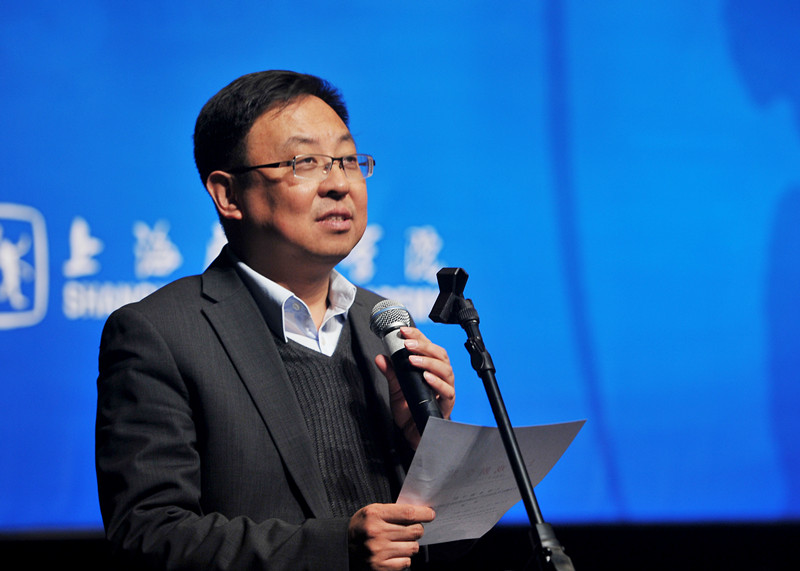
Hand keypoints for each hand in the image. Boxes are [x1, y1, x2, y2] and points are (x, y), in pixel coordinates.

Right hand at [348, 503, 434, 570]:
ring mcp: (379, 552)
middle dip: (417, 529)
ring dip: (411, 544)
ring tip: (400, 541)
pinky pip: (406, 562)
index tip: (430, 514)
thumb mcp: (373, 511)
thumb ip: (393, 511)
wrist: (342, 546)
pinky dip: (404, 557)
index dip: (424, 513)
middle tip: (412, 529)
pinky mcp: (380, 567)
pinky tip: (394, 552)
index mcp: (375, 515)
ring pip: (413, 547)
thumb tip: (419, 512)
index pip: (408, 513)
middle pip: (415, 531)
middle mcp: (377, 533)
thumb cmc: (361, 526)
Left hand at [375, 327, 454, 447]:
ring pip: (446, 370)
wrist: (413, 434)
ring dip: (429, 362)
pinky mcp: (446, 405)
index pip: (428, 347)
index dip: (418, 337)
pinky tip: (426, 377)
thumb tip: (381, 357)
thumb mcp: (396, 389)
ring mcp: (445, 390)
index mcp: (431, 369)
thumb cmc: (409, 410)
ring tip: (413, 360)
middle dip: (424, 346)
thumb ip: (391, 373)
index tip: (404, 331)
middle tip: (408, 344)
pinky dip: (437, 383)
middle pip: (440, 355)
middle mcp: (440, 377)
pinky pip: (447, 391)